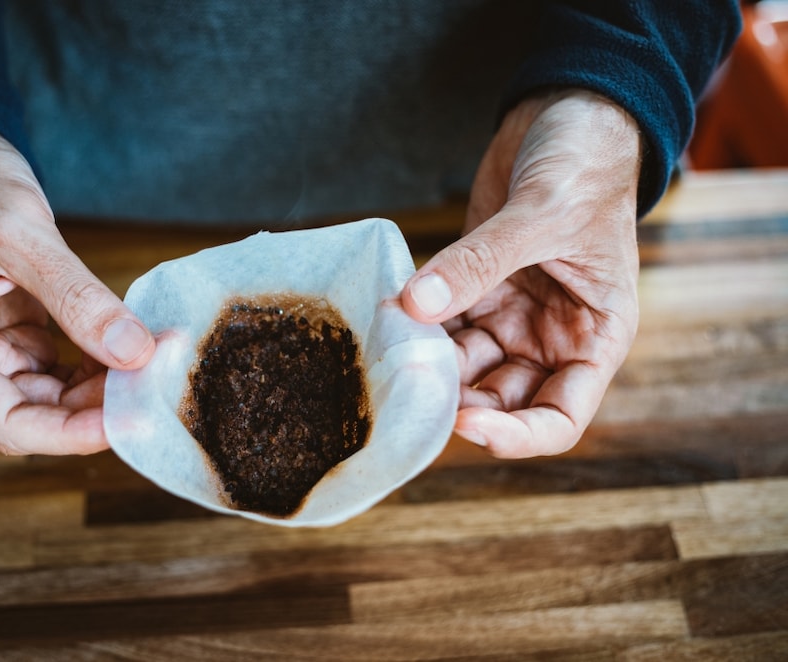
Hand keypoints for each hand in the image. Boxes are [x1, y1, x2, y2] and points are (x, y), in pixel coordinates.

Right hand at [0, 121, 154, 454]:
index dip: (72, 435)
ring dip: (103, 388)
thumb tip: (133, 351)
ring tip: (149, 364)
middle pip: (37, 416)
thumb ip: (78, 297)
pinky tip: (130, 349)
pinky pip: (61, 367)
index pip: (10, 423)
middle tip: (155, 385)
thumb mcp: (22, 234)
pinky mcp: (14, 333)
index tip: (131, 421)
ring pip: (54, 398)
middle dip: (98, 408)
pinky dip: (97, 363)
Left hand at [401, 89, 640, 457]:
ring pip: (462, 363)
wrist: (568, 114)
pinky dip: (416, 322)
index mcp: (595, 337)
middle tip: (412, 380)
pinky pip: (441, 320)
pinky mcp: (476, 287)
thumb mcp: (543, 214)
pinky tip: (390, 313)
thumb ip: (480, 262)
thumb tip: (417, 305)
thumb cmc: (587, 164)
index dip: (517, 435)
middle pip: (500, 397)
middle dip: (457, 397)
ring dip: (427, 360)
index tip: (468, 424)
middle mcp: (551, 337)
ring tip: (394, 343)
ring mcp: (511, 313)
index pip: (560, 417)